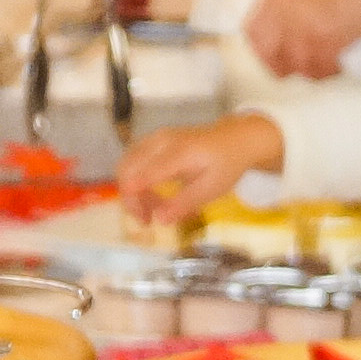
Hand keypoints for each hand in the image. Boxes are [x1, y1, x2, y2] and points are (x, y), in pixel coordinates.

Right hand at [117, 113, 282, 222]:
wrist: (234, 139)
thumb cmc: (226, 165)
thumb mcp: (212, 189)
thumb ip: (185, 203)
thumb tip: (159, 220)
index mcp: (180, 152)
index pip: (147, 172)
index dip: (136, 196)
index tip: (143, 220)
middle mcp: (161, 141)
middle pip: (128, 168)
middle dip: (131, 199)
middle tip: (147, 221)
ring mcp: (154, 138)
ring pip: (126, 165)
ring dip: (132, 192)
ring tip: (151, 210)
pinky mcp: (151, 141)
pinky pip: (133, 162)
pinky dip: (135, 182)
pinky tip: (151, 196)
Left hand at [245, 0, 360, 77]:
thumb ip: (282, 0)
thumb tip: (267, 28)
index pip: (251, 30)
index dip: (258, 45)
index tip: (266, 50)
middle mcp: (284, 10)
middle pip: (267, 54)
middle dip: (278, 62)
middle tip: (291, 62)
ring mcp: (304, 30)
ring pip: (293, 67)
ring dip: (306, 66)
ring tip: (320, 55)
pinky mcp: (326, 48)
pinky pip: (318, 72)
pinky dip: (326, 69)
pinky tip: (337, 56)